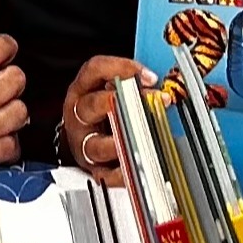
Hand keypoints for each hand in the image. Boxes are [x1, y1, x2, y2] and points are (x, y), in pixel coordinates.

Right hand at [57, 54, 150, 180]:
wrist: (81, 138)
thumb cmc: (100, 110)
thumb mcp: (109, 88)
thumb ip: (133, 84)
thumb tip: (163, 88)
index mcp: (81, 89)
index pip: (95, 70)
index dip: (123, 69)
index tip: (151, 77)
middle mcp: (78, 115)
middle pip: (94, 104)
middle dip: (127, 102)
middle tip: (154, 102)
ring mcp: (83, 142)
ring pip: (97, 143)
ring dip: (125, 140)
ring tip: (148, 137)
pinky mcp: (92, 167)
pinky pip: (107, 174)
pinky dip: (125, 172)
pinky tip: (142, 166)